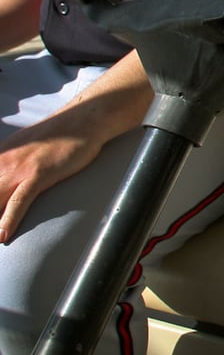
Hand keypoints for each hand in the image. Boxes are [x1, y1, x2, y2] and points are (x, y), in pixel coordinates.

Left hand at [0, 124, 103, 241]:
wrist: (84, 118)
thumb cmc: (57, 134)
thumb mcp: (23, 147)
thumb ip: (9, 163)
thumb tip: (6, 183)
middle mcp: (1, 163)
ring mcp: (19, 169)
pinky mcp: (38, 174)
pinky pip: (19, 201)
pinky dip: (9, 220)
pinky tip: (3, 235)